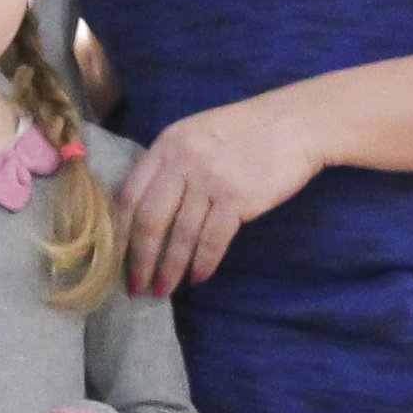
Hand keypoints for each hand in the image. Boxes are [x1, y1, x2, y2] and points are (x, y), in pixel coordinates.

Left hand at [120, 88, 325, 296]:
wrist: (297, 122)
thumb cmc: (247, 132)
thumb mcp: (196, 135)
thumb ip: (170, 164)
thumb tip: (144, 210)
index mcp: (166, 145)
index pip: (129, 195)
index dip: (120, 233)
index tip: (115, 259)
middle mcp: (182, 161)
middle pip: (148, 220)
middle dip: (139, 260)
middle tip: (136, 287)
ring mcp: (209, 179)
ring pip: (179, 235)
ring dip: (170, 269)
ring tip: (164, 290)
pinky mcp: (237, 198)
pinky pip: (212, 239)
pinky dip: (203, 263)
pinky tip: (197, 277)